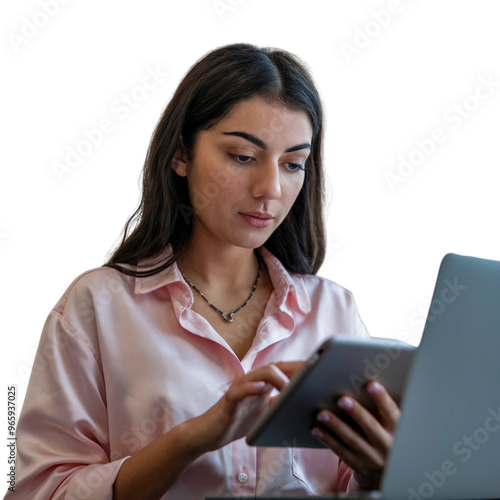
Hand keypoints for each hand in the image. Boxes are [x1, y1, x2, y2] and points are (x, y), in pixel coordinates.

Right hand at [186, 361, 304, 453]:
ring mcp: (240, 388)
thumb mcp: (263, 414)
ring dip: (279, 378)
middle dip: (296, 368)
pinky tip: (261, 389)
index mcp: (262, 384)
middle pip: (277, 366)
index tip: (322, 371)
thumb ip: (279, 406)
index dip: (302, 368)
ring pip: (261, 373)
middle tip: (314, 374)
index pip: (284, 370)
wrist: (208, 433)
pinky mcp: (229, 400)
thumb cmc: (237, 422)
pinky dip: (252, 387)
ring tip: (291, 387)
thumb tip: (305, 406)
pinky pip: (241, 390)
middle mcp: (253, 381)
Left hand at [311, 381, 399, 490]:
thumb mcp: (390, 424)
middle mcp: (388, 446)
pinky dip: (328, 439)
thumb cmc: (386, 433)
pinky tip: (317, 428)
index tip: (372, 384)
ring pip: (353, 440)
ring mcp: (373, 458)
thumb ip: (381, 409)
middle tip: (342, 400)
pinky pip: (341, 451)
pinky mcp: (359, 465)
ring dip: (336, 426)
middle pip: (371, 427)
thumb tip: (362, 384)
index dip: (382, 399)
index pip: (391, 413)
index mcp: (398, 430)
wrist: (389, 468)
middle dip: (356, 413)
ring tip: (322, 413)